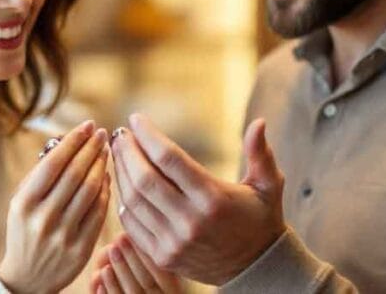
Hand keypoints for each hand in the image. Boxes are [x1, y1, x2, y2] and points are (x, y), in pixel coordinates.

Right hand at [0, 120, 111, 292]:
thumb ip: (39, 174)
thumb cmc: (24, 230)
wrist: (27, 277)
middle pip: (75, 174)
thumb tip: (66, 142)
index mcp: (24, 203)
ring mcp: (63, 235)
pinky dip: (105, 191)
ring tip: (106, 151)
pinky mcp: (81, 249)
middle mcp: (43, 218)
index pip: (53, 163)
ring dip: (101, 166)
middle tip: (102, 133)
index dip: (73, 141)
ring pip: (90, 191)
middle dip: (91, 149)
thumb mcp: (20, 202)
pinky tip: (108, 177)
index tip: (87, 125)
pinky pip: (99, 213)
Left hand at [89, 235, 184, 292]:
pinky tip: (102, 272)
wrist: (135, 292)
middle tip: (120, 237)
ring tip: (111, 249)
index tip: (135, 233)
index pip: (164, 274)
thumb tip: (132, 235)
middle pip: (147, 282)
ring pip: (133, 292)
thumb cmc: (148, 283)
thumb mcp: (159, 274)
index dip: (148, 254)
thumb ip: (152, 259)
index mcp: (175, 292)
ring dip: (121, 269)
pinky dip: (109, 288)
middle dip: (132, 257)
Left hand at [110, 114, 285, 285]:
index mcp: (214, 198)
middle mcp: (191, 221)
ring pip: (133, 200)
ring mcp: (174, 242)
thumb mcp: (268, 186)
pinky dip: (123, 200)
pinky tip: (122, 181)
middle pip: (145, 178)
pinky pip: (131, 224)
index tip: (136, 118)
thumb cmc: (259, 218)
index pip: (169, 159)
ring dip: (120, 172)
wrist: (255, 268)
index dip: (148, 135)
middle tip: (119, 133)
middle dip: (127, 151)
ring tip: (117, 152)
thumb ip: (261, 154)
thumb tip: (259, 122)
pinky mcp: (163, 257)